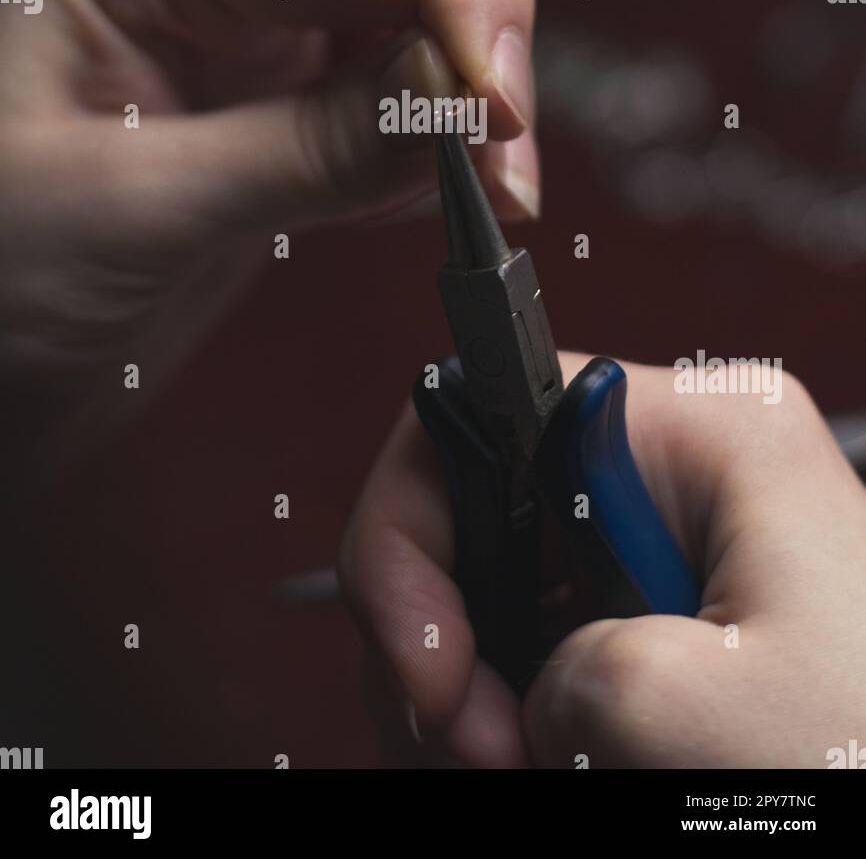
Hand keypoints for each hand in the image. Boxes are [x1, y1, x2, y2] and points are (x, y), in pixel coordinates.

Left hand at [0, 0, 536, 488]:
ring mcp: (241, 40)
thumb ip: (308, 150)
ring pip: (408, 17)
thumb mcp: (133, 211)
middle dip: (470, 34)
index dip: (453, 1)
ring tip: (492, 184)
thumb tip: (462, 103)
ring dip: (467, 90)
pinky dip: (438, 139)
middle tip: (506, 145)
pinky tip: (448, 190)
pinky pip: (392, 97)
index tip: (504, 104)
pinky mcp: (273, 113)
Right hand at [339, 353, 865, 766]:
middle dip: (443, 633)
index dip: (419, 525)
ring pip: (499, 587)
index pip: (487, 400)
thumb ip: (576, 669)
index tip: (431, 665)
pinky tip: (539, 761)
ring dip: (474, 690)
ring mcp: (667, 540)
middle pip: (478, 507)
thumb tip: (535, 686)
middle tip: (470, 749)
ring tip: (513, 768)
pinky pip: (544, 641)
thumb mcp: (707, 714)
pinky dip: (516, 711)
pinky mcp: (666, 611)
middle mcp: (675, 467)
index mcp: (699, 431)